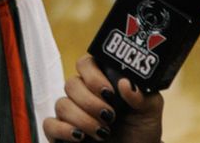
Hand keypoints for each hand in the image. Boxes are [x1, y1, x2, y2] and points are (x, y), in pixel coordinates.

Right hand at [42, 56, 163, 142]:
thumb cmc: (140, 130)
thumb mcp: (149, 112)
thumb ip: (142, 96)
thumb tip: (126, 84)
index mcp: (101, 81)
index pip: (85, 63)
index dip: (93, 75)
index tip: (109, 92)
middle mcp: (83, 94)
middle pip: (71, 83)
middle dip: (91, 102)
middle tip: (110, 116)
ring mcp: (70, 113)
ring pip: (61, 104)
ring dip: (83, 119)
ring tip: (103, 133)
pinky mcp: (61, 132)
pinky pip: (49, 124)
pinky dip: (64, 130)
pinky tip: (80, 137)